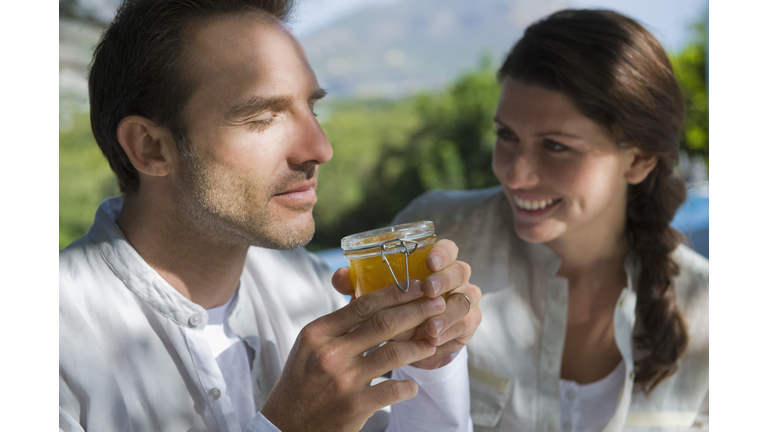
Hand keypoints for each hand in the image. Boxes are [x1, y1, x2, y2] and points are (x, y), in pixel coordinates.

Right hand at [260, 282, 446, 431]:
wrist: (285, 426)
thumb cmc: (302, 382)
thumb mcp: (310, 347)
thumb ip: (339, 325)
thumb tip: (372, 298)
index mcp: (318, 333)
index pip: (362, 304)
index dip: (394, 293)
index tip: (416, 286)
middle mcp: (330, 353)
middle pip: (383, 323)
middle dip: (416, 311)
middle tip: (438, 304)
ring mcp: (343, 380)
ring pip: (394, 353)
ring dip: (419, 346)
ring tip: (433, 341)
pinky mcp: (354, 406)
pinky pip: (393, 390)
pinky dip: (408, 387)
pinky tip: (412, 385)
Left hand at [333, 239, 481, 369]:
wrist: (410, 342)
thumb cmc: (391, 310)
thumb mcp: (373, 298)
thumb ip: (357, 284)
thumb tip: (339, 276)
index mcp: (435, 263)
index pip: (447, 248)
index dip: (441, 253)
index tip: (429, 261)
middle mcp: (454, 277)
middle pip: (460, 271)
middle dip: (444, 280)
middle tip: (428, 291)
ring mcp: (464, 299)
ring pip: (464, 300)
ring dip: (447, 313)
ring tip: (430, 326)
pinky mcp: (468, 324)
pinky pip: (465, 325)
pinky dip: (449, 333)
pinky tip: (435, 340)